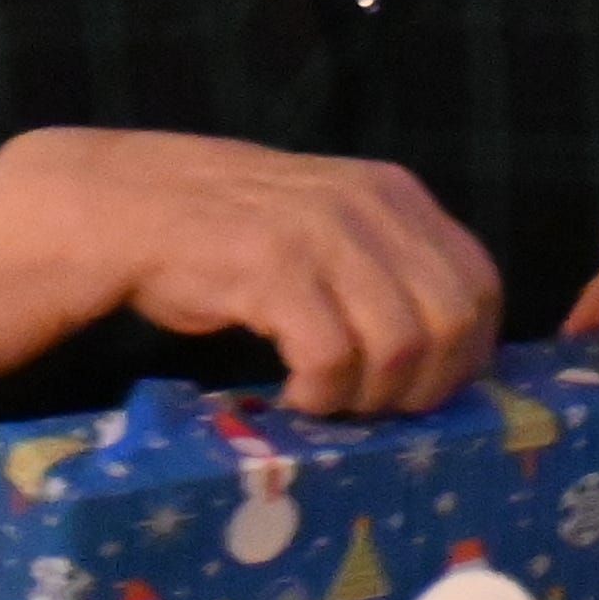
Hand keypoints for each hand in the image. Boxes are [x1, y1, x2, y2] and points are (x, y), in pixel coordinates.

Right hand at [0, 130, 504, 416]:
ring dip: (368, 395)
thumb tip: (448, 352)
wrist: (117, 209)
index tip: (421, 391)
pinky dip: (321, 393)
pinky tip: (292, 395)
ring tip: (325, 401)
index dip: (466, 354)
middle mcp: (368, 204)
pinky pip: (334, 356)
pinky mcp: (272, 267)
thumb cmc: (221, 235)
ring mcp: (321, 232)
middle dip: (423, 386)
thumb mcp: (324, 230)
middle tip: (369, 407)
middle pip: (453, 322)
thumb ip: (382, 268)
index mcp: (392, 192)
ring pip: (402, 345)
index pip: (481, 284)